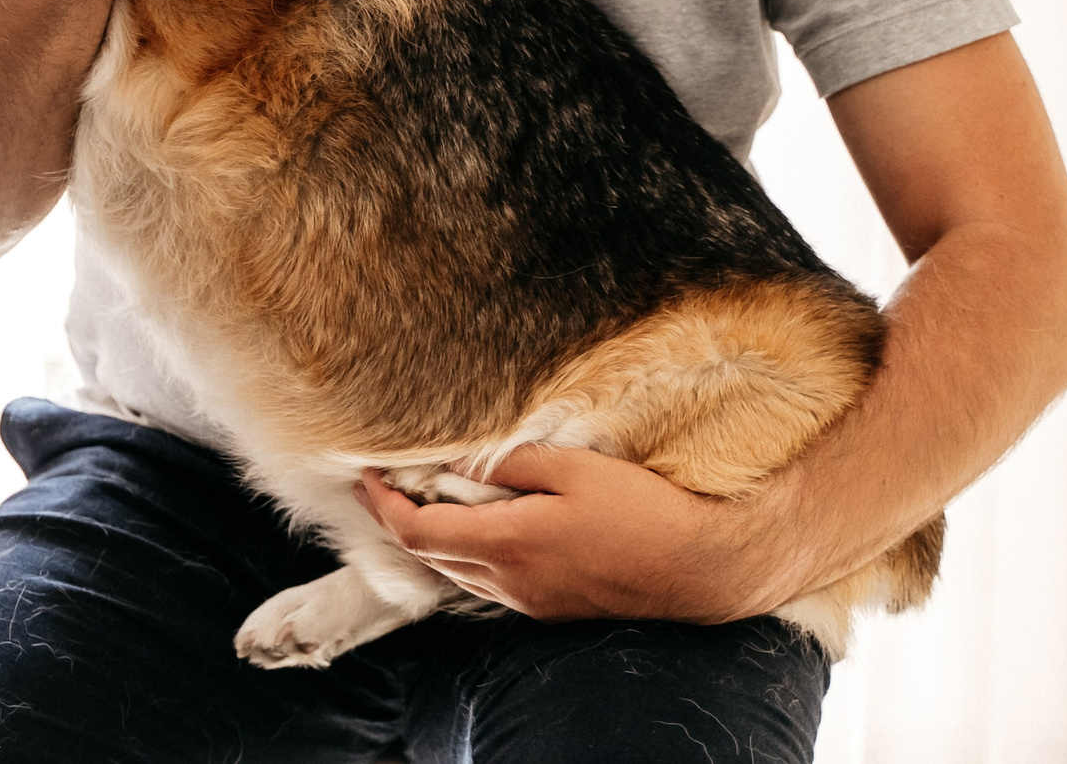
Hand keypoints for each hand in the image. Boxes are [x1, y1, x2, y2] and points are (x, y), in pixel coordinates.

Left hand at [355, 446, 798, 623]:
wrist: (701, 567)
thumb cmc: (642, 510)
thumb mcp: (572, 468)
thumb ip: (507, 464)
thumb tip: (455, 460)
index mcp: (508, 544)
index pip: (417, 532)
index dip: (382, 505)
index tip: (366, 476)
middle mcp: (511, 582)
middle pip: (429, 554)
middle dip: (397, 518)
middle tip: (381, 481)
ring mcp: (531, 600)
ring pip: (457, 571)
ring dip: (431, 537)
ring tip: (421, 496)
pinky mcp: (550, 607)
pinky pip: (488, 582)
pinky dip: (465, 552)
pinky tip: (474, 524)